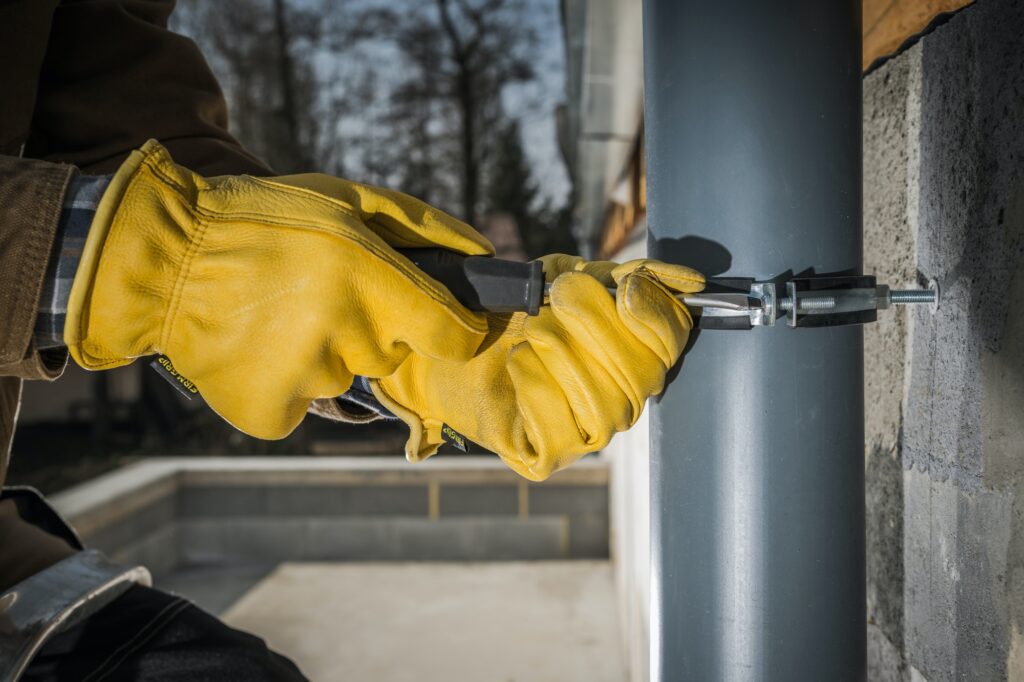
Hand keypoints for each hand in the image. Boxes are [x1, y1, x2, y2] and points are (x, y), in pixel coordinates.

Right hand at [65, 140, 493, 438]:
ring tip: (277, 316)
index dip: (453, 330)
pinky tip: (256, 347)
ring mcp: (308, 380)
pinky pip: (300, 406)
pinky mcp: (271, 412)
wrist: (167, 259)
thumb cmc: (265, 219)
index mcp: (372, 282)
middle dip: (369, 330)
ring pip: (341, 379)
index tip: (439, 322)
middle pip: (390, 354)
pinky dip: (284, 385)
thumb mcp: (347, 197)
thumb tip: (485, 255)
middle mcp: (348, 337)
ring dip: (321, 355)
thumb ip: (424, 226)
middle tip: (320, 296)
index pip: (454, 337)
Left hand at [370, 254, 703, 479]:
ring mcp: (589, 433)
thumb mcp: (570, 278)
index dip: (656, 318)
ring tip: (530, 332)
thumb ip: (626, 275)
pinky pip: (562, 431)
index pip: (674, 346)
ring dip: (562, 354)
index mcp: (637, 355)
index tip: (625, 289)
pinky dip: (536, 387)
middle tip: (554, 302)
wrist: (455, 343)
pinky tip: (518, 365)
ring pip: (606, 405)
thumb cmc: (518, 311)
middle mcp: (623, 399)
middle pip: (642, 375)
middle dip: (595, 326)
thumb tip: (691, 282)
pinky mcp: (549, 456)